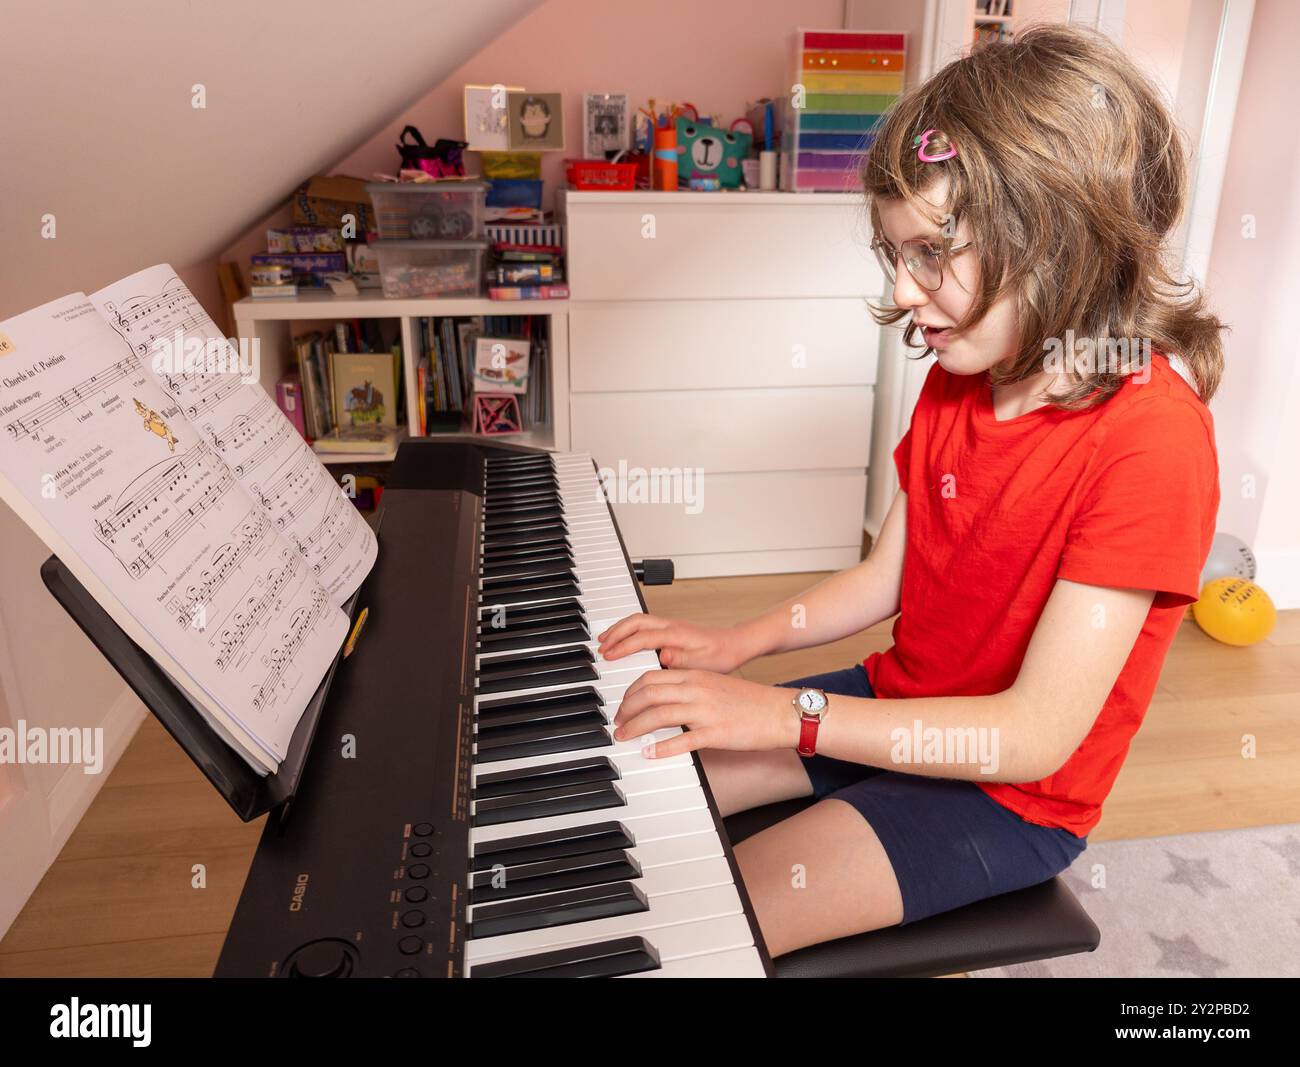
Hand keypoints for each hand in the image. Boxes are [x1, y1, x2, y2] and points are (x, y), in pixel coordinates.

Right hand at [597, 613, 751, 672]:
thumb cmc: (722, 656)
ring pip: (638, 620)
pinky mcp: (671, 629)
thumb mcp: (703, 663)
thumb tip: (662, 656)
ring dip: (620, 628)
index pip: (643, 637)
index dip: (623, 646)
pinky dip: (629, 629)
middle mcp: (671, 626)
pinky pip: (644, 624)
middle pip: (636, 622)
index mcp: (677, 634)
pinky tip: (624, 639)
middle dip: (615, 632)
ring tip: (605, 640)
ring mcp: (670, 625)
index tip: (608, 656)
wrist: (735, 645)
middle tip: (600, 646)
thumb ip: (681, 660)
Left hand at [612, 669, 798, 759]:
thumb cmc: (750, 701)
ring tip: (624, 737)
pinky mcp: (716, 733)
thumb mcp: (715, 685)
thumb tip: (665, 700)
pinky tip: (649, 754)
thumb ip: (690, 688)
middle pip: (649, 693)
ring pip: (659, 714)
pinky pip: (682, 740)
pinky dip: (661, 748)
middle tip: (618, 723)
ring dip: (636, 727)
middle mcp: (697, 689)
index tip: (624, 706)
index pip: (651, 677)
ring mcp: (706, 711)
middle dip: (627, 709)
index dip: (631, 692)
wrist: (780, 712)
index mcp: (696, 676)